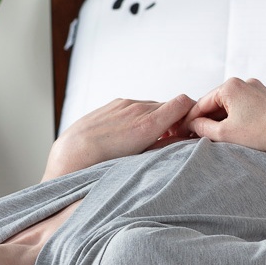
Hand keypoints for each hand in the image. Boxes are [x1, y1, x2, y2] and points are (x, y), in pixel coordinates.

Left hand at [46, 95, 197, 179]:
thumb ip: (168, 146)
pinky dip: (140, 116)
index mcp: (149, 123)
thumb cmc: (107, 161)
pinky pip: (136, 106)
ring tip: (148, 139)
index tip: (189, 129)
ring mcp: (125, 103)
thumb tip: (185, 139)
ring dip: (156, 118)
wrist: (74, 153)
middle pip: (169, 106)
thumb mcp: (143, 159)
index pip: (184, 102)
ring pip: (152, 106)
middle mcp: (138, 108)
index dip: (191, 113)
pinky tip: (131, 133)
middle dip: (174, 119)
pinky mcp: (115, 103)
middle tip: (171, 139)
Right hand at [184, 78, 265, 158]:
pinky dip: (237, 117)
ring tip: (216, 136)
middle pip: (216, 102)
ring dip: (222, 119)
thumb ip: (203, 128)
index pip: (201, 103)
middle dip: (206, 119)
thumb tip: (193, 125)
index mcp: (229, 86)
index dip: (190, 120)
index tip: (182, 133)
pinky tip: (237, 131)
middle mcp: (243, 82)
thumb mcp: (225, 133)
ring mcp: (257, 88)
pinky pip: (245, 106)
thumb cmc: (261, 132)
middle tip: (196, 136)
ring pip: (231, 105)